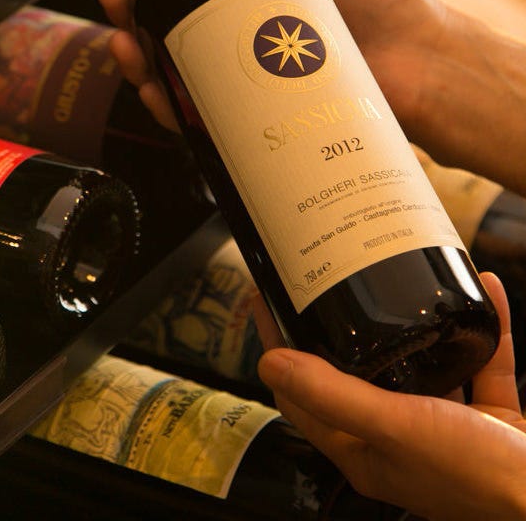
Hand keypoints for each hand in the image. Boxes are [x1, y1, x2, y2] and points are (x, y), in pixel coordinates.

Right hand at [98, 0, 525, 193]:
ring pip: (170, 76)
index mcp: (247, 5)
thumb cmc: (380, 7)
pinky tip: (153, 86)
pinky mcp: (248, 124)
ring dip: (134, 58)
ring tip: (124, 39)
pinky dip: (165, 105)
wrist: (420, 66)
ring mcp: (241, 87)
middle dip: (129, 11)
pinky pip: (194, 119)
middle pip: (167, 31)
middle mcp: (238, 47)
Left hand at [253, 272, 525, 520]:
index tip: (268, 304)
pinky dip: (481, 328)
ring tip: (398, 277)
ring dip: (413, 320)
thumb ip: (334, 396)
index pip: (301, 395)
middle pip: (353, 371)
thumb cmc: (478, 476)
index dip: (279, 350)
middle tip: (322, 278)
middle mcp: (396, 436)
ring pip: (418, 360)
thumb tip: (270, 363)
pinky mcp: (485, 414)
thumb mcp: (395, 428)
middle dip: (338, 326)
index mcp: (362, 448)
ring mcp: (442, 424)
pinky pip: (476, 359)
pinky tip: (484, 290)